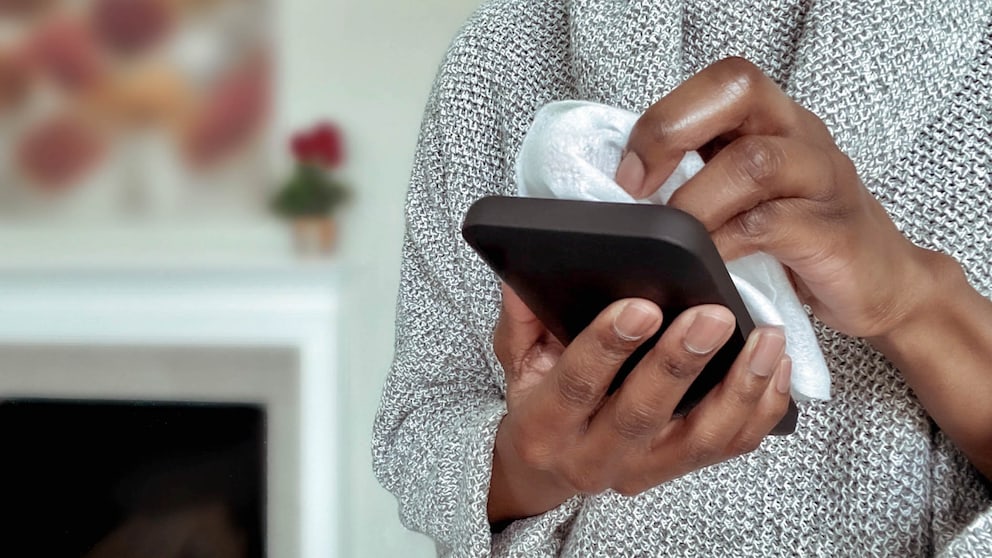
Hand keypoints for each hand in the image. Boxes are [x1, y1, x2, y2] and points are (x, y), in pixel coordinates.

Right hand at [488, 284, 791, 523]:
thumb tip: (521, 274)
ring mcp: (641, 470)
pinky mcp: (676, 470)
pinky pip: (729, 447)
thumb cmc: (535, 404)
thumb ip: (521, 319)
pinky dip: (760, 409)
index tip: (640, 306)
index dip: (607, 346)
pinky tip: (775, 368)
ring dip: (738, 389)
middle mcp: (593, 457)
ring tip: (764, 340)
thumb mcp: (514, 360)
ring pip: (699, 439)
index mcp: (545, 426)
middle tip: (712, 316)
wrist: (547, 468)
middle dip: (680, 362)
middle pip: (642, 415)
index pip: (576, 386)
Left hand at [615, 57, 944, 338]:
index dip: (665, 116)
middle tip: (638, 189)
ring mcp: (823, 181)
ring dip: (695, 200)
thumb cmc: (803, 238)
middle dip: (671, 133)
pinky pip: (771, 224)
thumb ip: (702, 176)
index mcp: (774, 120)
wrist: (884, 286)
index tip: (627, 172)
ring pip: (754, 161)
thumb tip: (624, 189)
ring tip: (673, 236)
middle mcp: (801, 136)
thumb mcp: (748, 196)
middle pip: (738, 91)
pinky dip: (725, 242)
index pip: (721, 82)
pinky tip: (708, 263)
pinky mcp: (834, 233)